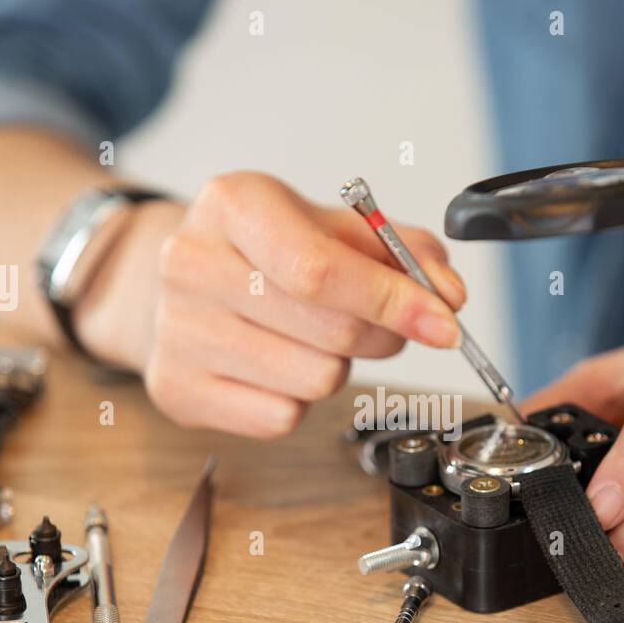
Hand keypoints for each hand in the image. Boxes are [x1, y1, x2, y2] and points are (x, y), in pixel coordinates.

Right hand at [76, 171, 465, 437]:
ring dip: (339, 368)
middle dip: (380, 336)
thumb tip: (448, 296)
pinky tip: (280, 366)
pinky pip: (280, 418)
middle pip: (329, 330)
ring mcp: (175, 330)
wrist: (184, 281)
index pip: (321, 269)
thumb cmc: (268, 251)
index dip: (394, 302)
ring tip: (315, 340)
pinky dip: (299, 400)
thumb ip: (401, 252)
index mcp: (231, 204)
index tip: (444, 322)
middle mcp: (190, 263)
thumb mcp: (334, 227)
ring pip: (314, 380)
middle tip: (383, 327)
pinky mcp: (175, 388)